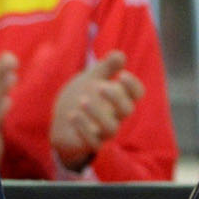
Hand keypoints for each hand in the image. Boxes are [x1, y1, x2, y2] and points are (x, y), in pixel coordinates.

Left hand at [49, 51, 143, 171]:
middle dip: (115, 98)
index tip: (121, 74)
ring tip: (82, 101)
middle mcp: (116, 116)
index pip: (137, 94)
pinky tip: (72, 115)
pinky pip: (93, 143)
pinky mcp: (89, 143)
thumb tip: (119, 54)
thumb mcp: (91, 78)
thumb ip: (105, 67)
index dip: (132, 86)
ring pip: (111, 129)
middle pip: (127, 110)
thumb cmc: (81, 96)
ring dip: (98, 115)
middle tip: (99, 86)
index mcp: (120, 99)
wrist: (62, 121)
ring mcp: (103, 131)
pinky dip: (83, 129)